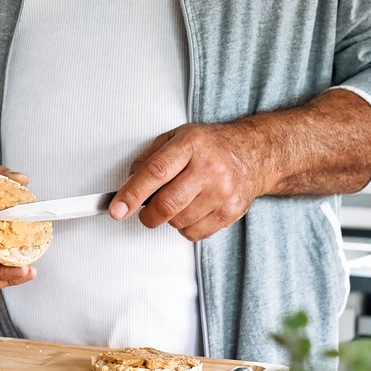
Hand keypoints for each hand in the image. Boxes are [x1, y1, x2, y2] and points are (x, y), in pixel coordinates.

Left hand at [109, 123, 270, 240]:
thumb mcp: (177, 137)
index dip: (131, 194)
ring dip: (168, 218)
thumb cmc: (211, 146)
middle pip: (166, 204)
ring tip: (178, 201)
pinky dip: (185, 227)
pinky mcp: (232, 211)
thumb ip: (149, 158)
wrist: (254, 154)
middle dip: (146, 214)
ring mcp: (223, 191)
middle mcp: (209, 167)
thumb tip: (128, 183)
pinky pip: (194, 233)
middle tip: (144, 211)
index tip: (116, 209)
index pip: (155, 172)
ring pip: (178, 221)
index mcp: (190, 145)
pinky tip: (192, 209)